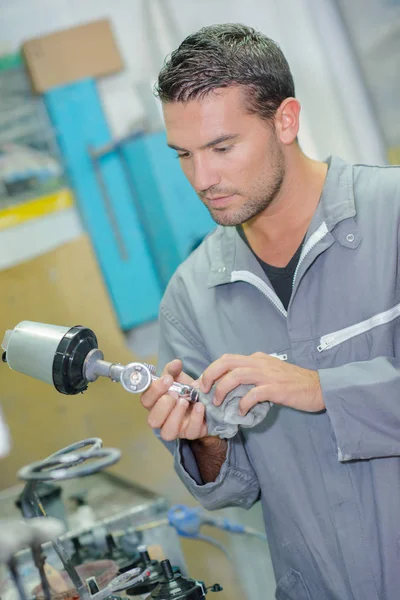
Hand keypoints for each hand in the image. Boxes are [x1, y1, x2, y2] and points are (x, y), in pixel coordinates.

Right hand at [140, 359, 207, 441]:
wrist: (206, 401)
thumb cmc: (185, 390)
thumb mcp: (178, 377)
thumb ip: (173, 370)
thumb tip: (175, 363)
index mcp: (155, 404)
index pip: (145, 400)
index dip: (154, 391)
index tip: (168, 379)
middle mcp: (162, 419)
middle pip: (153, 420)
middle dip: (163, 406)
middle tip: (175, 393)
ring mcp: (175, 429)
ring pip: (167, 432)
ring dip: (176, 415)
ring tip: (185, 401)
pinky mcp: (190, 434)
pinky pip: (190, 432)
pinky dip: (195, 419)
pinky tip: (200, 406)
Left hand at [199, 352, 324, 414]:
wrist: (320, 387)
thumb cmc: (295, 383)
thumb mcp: (271, 372)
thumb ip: (253, 375)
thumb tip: (233, 386)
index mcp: (257, 358)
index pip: (227, 359)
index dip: (211, 370)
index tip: (203, 384)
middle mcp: (259, 362)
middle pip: (226, 362)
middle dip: (210, 375)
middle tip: (204, 391)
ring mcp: (267, 374)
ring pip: (236, 376)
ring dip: (223, 390)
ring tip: (219, 404)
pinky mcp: (275, 388)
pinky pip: (252, 394)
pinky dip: (243, 404)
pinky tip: (241, 413)